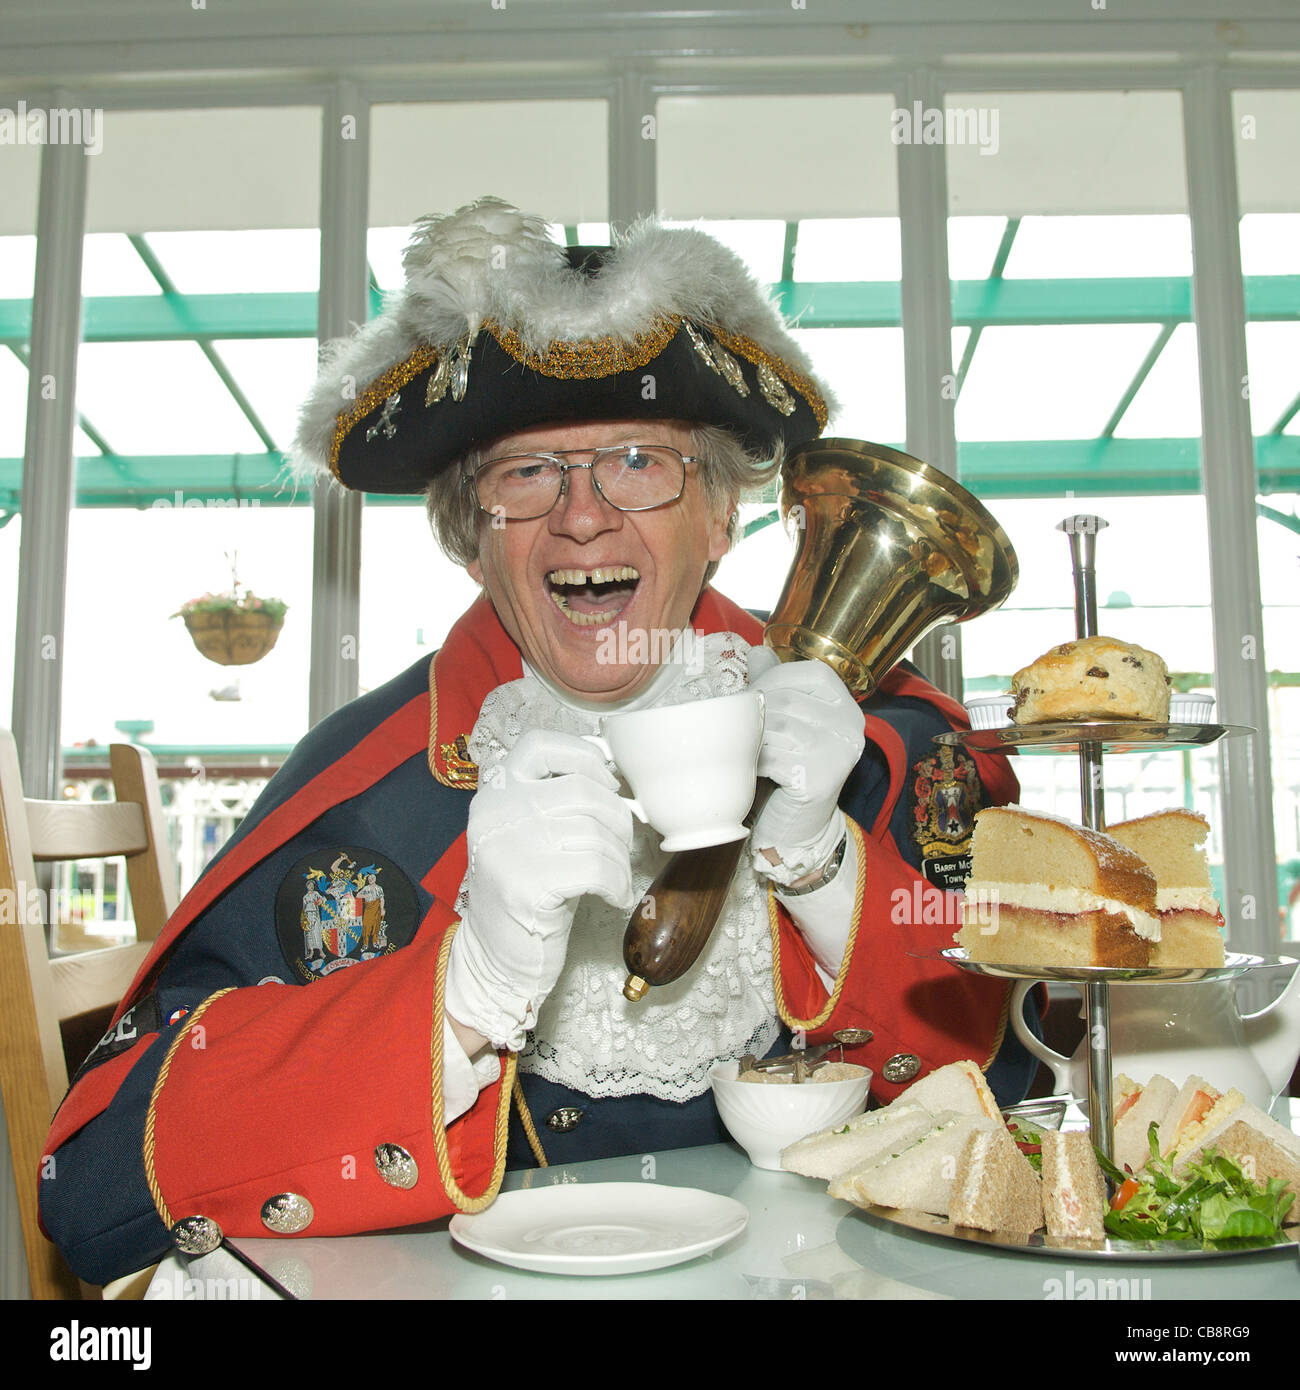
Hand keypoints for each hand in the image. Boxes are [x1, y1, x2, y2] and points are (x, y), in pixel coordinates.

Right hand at [445, 729, 636, 1050]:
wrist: (495, 959)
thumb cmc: (527, 893)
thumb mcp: (529, 835)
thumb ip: (555, 802)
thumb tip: (616, 777)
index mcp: (495, 794)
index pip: (539, 745)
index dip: (583, 756)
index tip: (608, 782)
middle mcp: (496, 812)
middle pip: (582, 789)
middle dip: (617, 817)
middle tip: (622, 845)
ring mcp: (509, 847)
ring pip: (595, 830)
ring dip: (620, 857)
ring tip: (616, 878)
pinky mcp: (528, 885)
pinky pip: (597, 867)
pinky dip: (618, 883)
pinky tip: (615, 897)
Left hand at [747, 648, 864, 883]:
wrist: (796, 827)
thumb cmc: (788, 768)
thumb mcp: (787, 721)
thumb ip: (776, 684)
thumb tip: (756, 650)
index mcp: (847, 706)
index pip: (811, 672)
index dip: (775, 677)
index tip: (755, 694)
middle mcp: (851, 727)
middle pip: (789, 699)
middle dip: (756, 709)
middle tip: (739, 725)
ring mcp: (839, 754)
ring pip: (778, 726)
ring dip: (752, 736)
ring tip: (745, 747)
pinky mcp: (820, 780)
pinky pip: (773, 756)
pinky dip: (754, 761)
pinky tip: (753, 769)